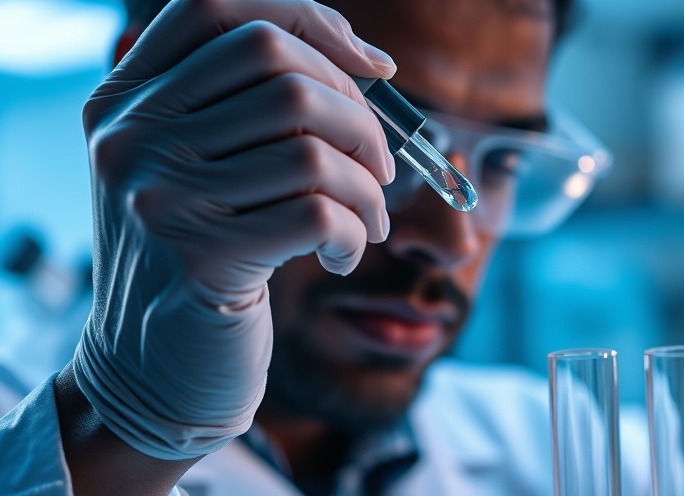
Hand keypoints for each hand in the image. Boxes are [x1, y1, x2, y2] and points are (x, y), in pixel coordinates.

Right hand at [74, 0, 395, 459]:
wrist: (154, 370)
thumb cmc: (203, 259)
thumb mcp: (202, 169)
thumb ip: (251, 107)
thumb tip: (366, 60)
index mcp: (128, 101)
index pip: (219, 6)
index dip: (311, 21)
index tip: (373, 68)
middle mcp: (132, 138)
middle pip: (281, 71)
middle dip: (360, 117)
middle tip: (377, 168)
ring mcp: (160, 196)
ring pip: (313, 148)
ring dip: (367, 189)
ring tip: (367, 220)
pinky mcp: (200, 257)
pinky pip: (319, 213)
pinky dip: (355, 231)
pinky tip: (343, 254)